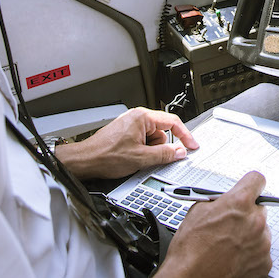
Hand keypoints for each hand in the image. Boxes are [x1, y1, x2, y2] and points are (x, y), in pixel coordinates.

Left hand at [54, 107, 198, 178]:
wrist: (86, 160)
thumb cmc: (106, 155)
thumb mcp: (141, 158)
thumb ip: (164, 155)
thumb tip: (179, 152)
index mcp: (142, 117)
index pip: (172, 121)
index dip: (185, 135)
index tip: (192, 146)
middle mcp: (136, 117)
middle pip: (162, 131)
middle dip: (161, 147)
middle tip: (153, 159)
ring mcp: (130, 124)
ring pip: (153, 138)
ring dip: (151, 151)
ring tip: (137, 159)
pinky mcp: (126, 133)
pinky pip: (143, 141)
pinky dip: (143, 151)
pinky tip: (133, 159)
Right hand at [155, 171, 271, 277]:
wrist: (192, 277)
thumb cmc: (191, 246)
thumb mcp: (199, 209)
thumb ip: (220, 200)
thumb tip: (227, 198)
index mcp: (239, 202)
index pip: (257, 180)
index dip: (250, 184)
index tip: (249, 188)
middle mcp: (255, 221)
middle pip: (258, 207)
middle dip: (246, 211)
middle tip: (231, 221)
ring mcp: (262, 244)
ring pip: (261, 229)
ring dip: (249, 232)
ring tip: (229, 242)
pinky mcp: (265, 263)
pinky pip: (262, 249)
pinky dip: (251, 251)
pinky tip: (234, 254)